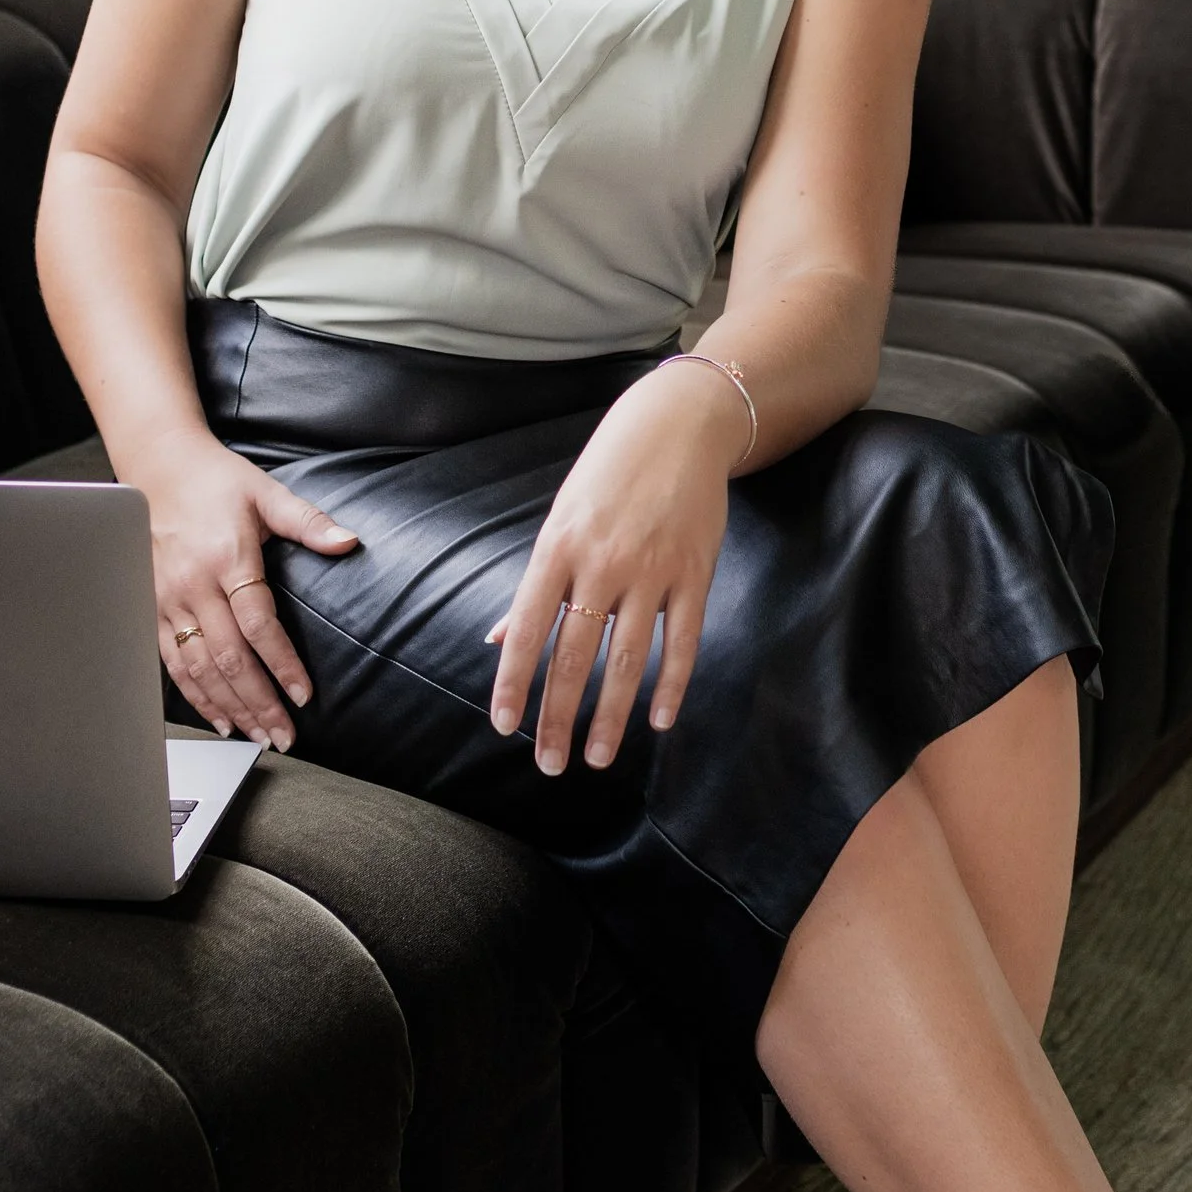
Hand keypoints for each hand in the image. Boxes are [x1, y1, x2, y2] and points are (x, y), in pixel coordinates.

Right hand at [143, 441, 357, 748]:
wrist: (158, 465)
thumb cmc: (216, 480)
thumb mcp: (267, 493)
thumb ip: (308, 522)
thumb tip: (349, 541)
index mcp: (227, 558)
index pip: (258, 624)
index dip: (282, 664)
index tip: (303, 695)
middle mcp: (193, 584)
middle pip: (228, 657)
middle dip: (257, 702)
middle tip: (283, 735)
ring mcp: (168, 599)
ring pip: (198, 667)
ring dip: (228, 706)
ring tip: (256, 735)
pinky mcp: (152, 607)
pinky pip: (172, 662)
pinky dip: (195, 695)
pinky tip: (218, 716)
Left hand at [486, 368, 736, 775]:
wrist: (677, 427)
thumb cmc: (607, 476)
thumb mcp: (560, 521)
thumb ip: (533, 587)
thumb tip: (496, 640)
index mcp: (557, 548)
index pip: (527, 628)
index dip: (514, 681)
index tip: (506, 726)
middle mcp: (601, 562)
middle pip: (576, 655)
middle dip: (561, 716)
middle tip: (551, 763)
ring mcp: (651, 569)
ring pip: (628, 658)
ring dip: (611, 715)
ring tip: (599, 757)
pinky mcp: (694, 571)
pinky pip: (683, 640)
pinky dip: (672, 684)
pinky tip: (660, 720)